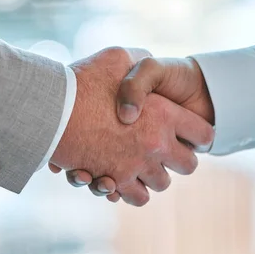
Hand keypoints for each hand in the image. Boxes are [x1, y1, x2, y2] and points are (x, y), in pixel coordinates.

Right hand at [50, 48, 213, 205]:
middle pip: (189, 165)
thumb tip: (149, 66)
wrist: (50, 107)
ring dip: (153, 176)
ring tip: (138, 163)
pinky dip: (131, 191)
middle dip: (179, 160)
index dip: (199, 134)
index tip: (190, 134)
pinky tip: (122, 176)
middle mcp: (157, 143)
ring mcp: (137, 165)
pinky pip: (137, 197)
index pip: (204, 134)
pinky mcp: (116, 181)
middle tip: (163, 151)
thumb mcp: (117, 56)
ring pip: (162, 184)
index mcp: (165, 114)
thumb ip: (139, 60)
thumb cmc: (83, 79)